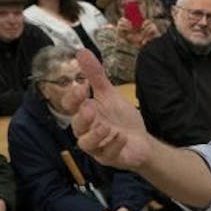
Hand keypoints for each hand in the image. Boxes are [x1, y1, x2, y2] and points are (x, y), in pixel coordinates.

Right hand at [69, 49, 154, 169]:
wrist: (140, 141)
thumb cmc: (120, 119)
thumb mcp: (110, 95)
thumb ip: (96, 77)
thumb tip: (81, 52)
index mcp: (84, 114)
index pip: (70, 106)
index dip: (73, 98)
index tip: (82, 86)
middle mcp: (86, 131)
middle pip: (76, 126)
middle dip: (82, 117)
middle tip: (90, 107)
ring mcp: (97, 147)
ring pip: (86, 144)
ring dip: (95, 134)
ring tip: (107, 126)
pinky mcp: (109, 158)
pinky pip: (108, 154)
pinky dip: (114, 145)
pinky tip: (122, 136)